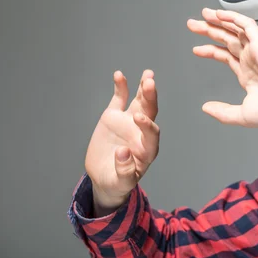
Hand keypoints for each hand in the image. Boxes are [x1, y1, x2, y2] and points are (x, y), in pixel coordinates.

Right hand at [84, 70, 158, 215]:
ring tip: (148, 74)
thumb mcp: (121, 183)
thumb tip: (123, 152)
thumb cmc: (118, 182)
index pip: (152, 133)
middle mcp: (141, 132)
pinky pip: (119, 99)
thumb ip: (124, 170)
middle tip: (150, 83)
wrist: (105, 177)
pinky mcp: (114, 117)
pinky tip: (119, 75)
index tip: (137, 118)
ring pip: (139, 102)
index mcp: (148, 148)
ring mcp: (128, 122)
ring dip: (144, 88)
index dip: (147, 125)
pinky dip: (121, 87)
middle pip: (150, 112)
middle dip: (151, 98)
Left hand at [187, 8, 257, 128]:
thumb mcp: (241, 115)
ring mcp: (256, 51)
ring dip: (219, 20)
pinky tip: (220, 14)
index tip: (196, 49)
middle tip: (193, 24)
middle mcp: (251, 59)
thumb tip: (206, 107)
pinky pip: (247, 25)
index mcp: (247, 74)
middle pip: (227, 39)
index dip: (210, 50)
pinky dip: (234, 17)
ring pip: (235, 28)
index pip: (225, 55)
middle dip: (210, 30)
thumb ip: (222, 111)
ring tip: (203, 13)